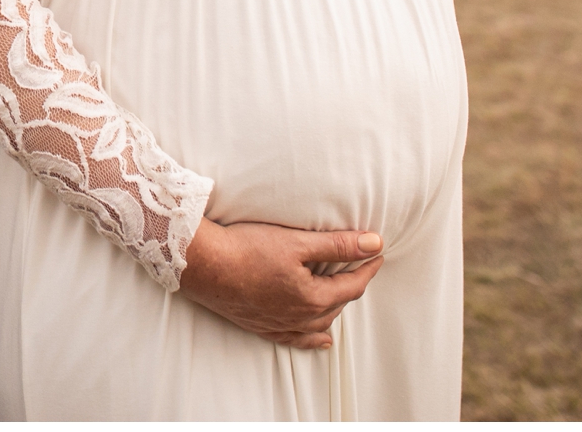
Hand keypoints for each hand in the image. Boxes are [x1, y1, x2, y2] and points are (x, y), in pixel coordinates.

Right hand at [177, 217, 384, 348]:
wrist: (204, 265)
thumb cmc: (248, 249)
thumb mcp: (298, 242)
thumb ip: (338, 245)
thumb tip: (374, 243)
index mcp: (313, 298)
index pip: (352, 285)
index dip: (367, 267)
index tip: (376, 253)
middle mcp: (300, 317)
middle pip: (337, 304)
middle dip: (352, 285)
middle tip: (359, 266)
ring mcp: (280, 325)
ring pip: (319, 322)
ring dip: (335, 308)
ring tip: (343, 295)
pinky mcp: (262, 326)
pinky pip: (295, 338)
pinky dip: (312, 338)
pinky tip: (321, 338)